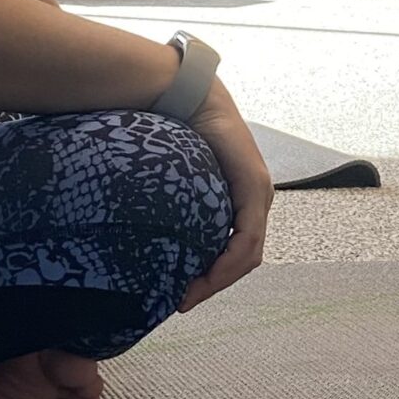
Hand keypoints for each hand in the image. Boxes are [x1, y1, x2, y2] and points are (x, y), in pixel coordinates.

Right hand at [179, 77, 271, 311]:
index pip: (233, 250)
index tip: (181, 296)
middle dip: (213, 283)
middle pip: (242, 258)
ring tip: (188, 295)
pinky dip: (227, 263)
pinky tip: (205, 274)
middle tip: (181, 301)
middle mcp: (254, 199)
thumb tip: (141, 231)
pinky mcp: (253, 188)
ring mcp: (257, 194)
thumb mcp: (174, 179)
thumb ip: (171, 204)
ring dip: (219, 279)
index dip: (211, 277)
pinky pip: (246, 238)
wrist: (188, 97)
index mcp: (237, 198)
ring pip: (247, 254)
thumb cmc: (174, 133)